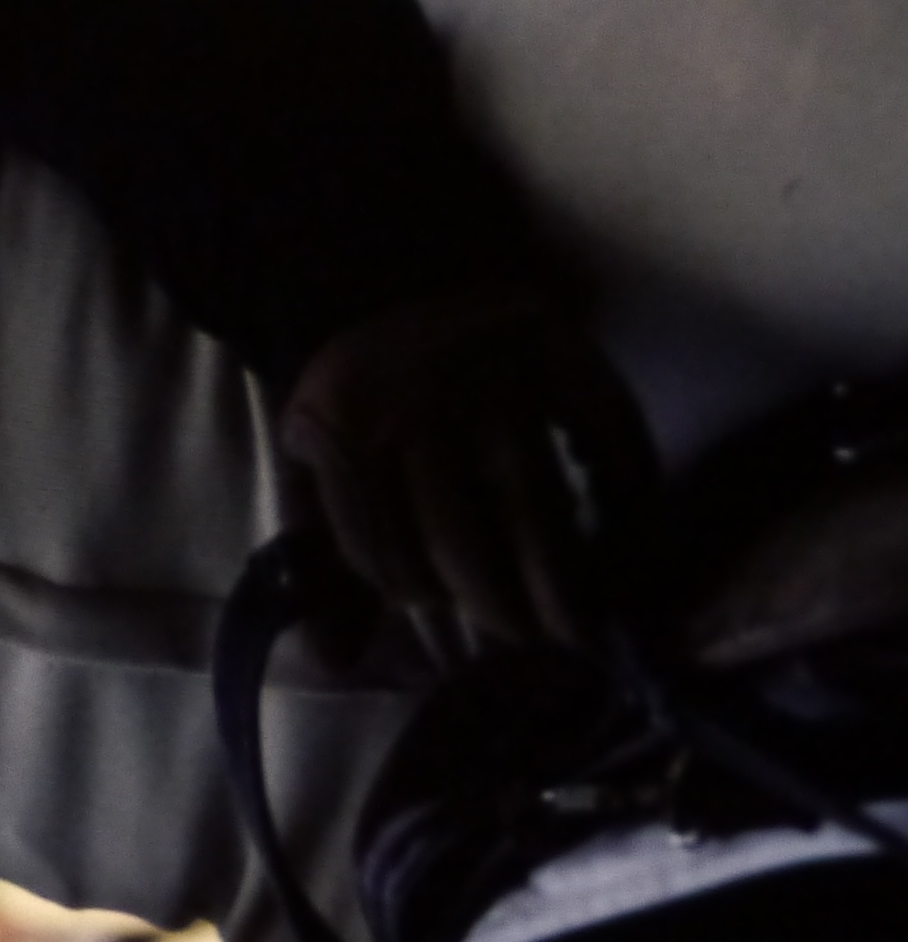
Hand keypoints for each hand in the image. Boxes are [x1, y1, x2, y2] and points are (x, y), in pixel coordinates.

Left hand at [276, 279, 653, 650]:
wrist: (398, 281)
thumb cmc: (358, 396)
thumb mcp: (312, 461)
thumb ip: (318, 553)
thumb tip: (335, 660)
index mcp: (345, 428)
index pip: (383, 546)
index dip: (419, 593)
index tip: (449, 620)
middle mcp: (420, 405)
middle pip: (462, 537)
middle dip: (497, 605)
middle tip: (530, 642)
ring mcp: (496, 380)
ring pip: (530, 504)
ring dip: (558, 578)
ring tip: (577, 624)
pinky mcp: (567, 358)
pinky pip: (610, 441)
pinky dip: (627, 495)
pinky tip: (627, 536)